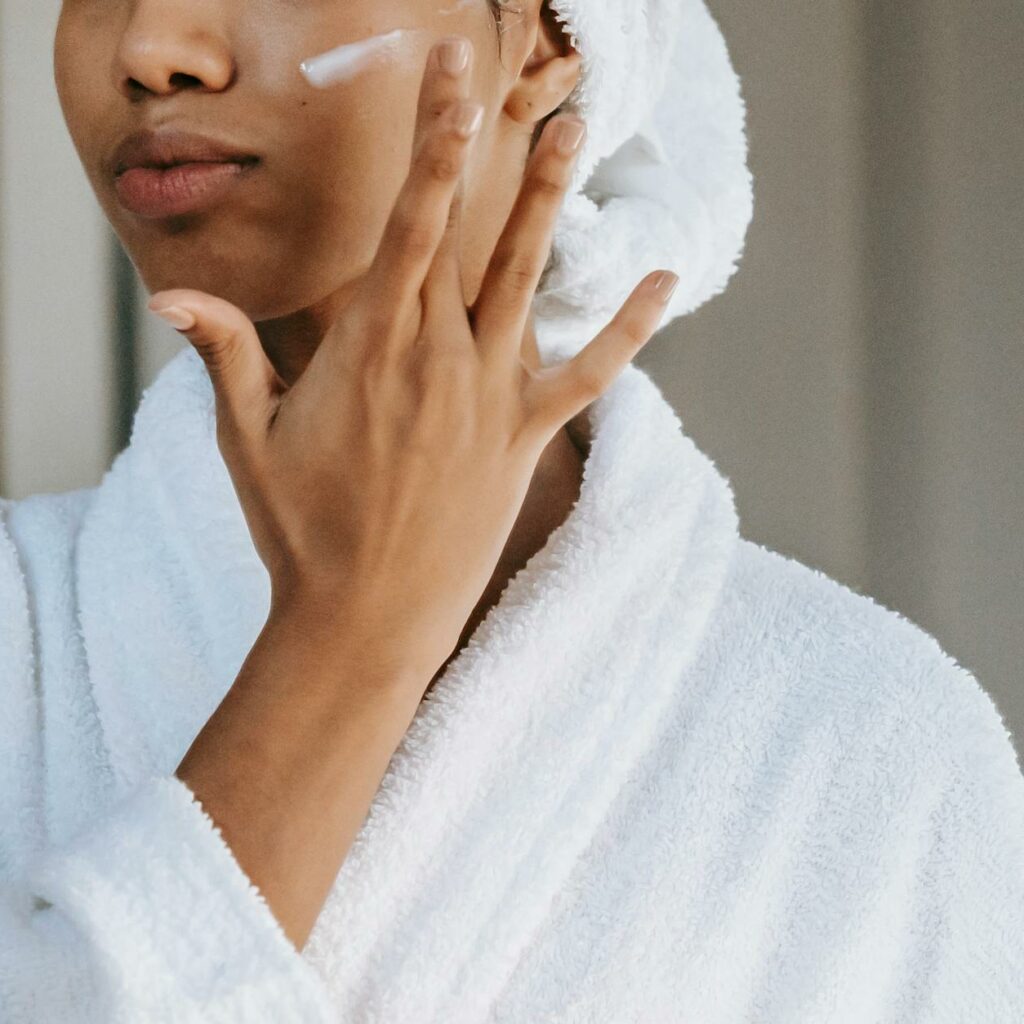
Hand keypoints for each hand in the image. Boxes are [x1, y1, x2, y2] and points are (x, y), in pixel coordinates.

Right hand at [146, 34, 678, 678]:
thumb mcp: (248, 442)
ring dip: (550, 204)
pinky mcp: (523, 441)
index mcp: (372, 347)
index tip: (441, 72)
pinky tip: (662, 280)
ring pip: (528, 282)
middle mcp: (439, 359)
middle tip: (503, 73)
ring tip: (574, 132)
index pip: (407, 220)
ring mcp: (489, 399)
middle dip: (480, 144)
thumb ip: (226, 358)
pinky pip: (588, 375)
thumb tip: (172, 294)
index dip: (426, 138)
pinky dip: (626, 329)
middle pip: (468, 232)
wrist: (366, 622)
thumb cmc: (302, 532)